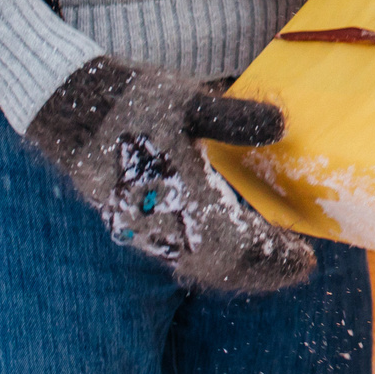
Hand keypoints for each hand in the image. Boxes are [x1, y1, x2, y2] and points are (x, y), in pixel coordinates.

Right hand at [24, 57, 314, 291]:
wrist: (68, 108)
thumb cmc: (132, 103)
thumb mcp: (188, 103)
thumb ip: (236, 118)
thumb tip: (283, 127)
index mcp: (181, 203)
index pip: (239, 251)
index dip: (275, 260)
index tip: (306, 261)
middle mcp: (163, 228)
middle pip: (222, 269)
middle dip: (263, 270)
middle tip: (297, 264)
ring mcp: (146, 229)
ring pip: (199, 265)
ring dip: (239, 266)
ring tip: (272, 253)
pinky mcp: (133, 221)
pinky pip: (180, 253)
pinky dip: (213, 255)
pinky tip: (229, 237)